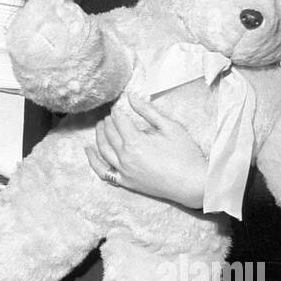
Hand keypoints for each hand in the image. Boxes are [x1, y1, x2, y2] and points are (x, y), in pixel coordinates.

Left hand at [86, 93, 205, 208]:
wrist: (192, 183)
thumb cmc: (185, 154)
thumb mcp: (169, 127)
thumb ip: (148, 112)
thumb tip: (131, 97)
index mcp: (135, 142)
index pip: (119, 121)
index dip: (117, 112)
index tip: (118, 107)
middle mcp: (125, 157)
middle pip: (109, 134)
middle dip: (107, 122)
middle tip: (109, 116)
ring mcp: (124, 171)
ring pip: (103, 150)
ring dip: (99, 136)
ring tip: (100, 126)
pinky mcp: (126, 182)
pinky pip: (103, 172)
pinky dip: (93, 161)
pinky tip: (88, 151)